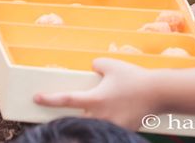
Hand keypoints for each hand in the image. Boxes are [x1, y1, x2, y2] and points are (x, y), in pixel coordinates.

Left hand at [34, 58, 160, 130]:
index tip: (36, 98)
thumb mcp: (110, 64)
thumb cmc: (133, 77)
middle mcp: (100, 116)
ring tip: (91, 113)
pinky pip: (108, 127)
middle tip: (69, 110)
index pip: (66, 100)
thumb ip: (96, 65)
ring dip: (89, 119)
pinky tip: (110, 114)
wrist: (158, 93)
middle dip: (72, 115)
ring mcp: (111, 125)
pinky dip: (106, 121)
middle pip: (77, 118)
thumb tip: (92, 68)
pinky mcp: (122, 130)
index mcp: (94, 99)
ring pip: (92, 124)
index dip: (49, 99)